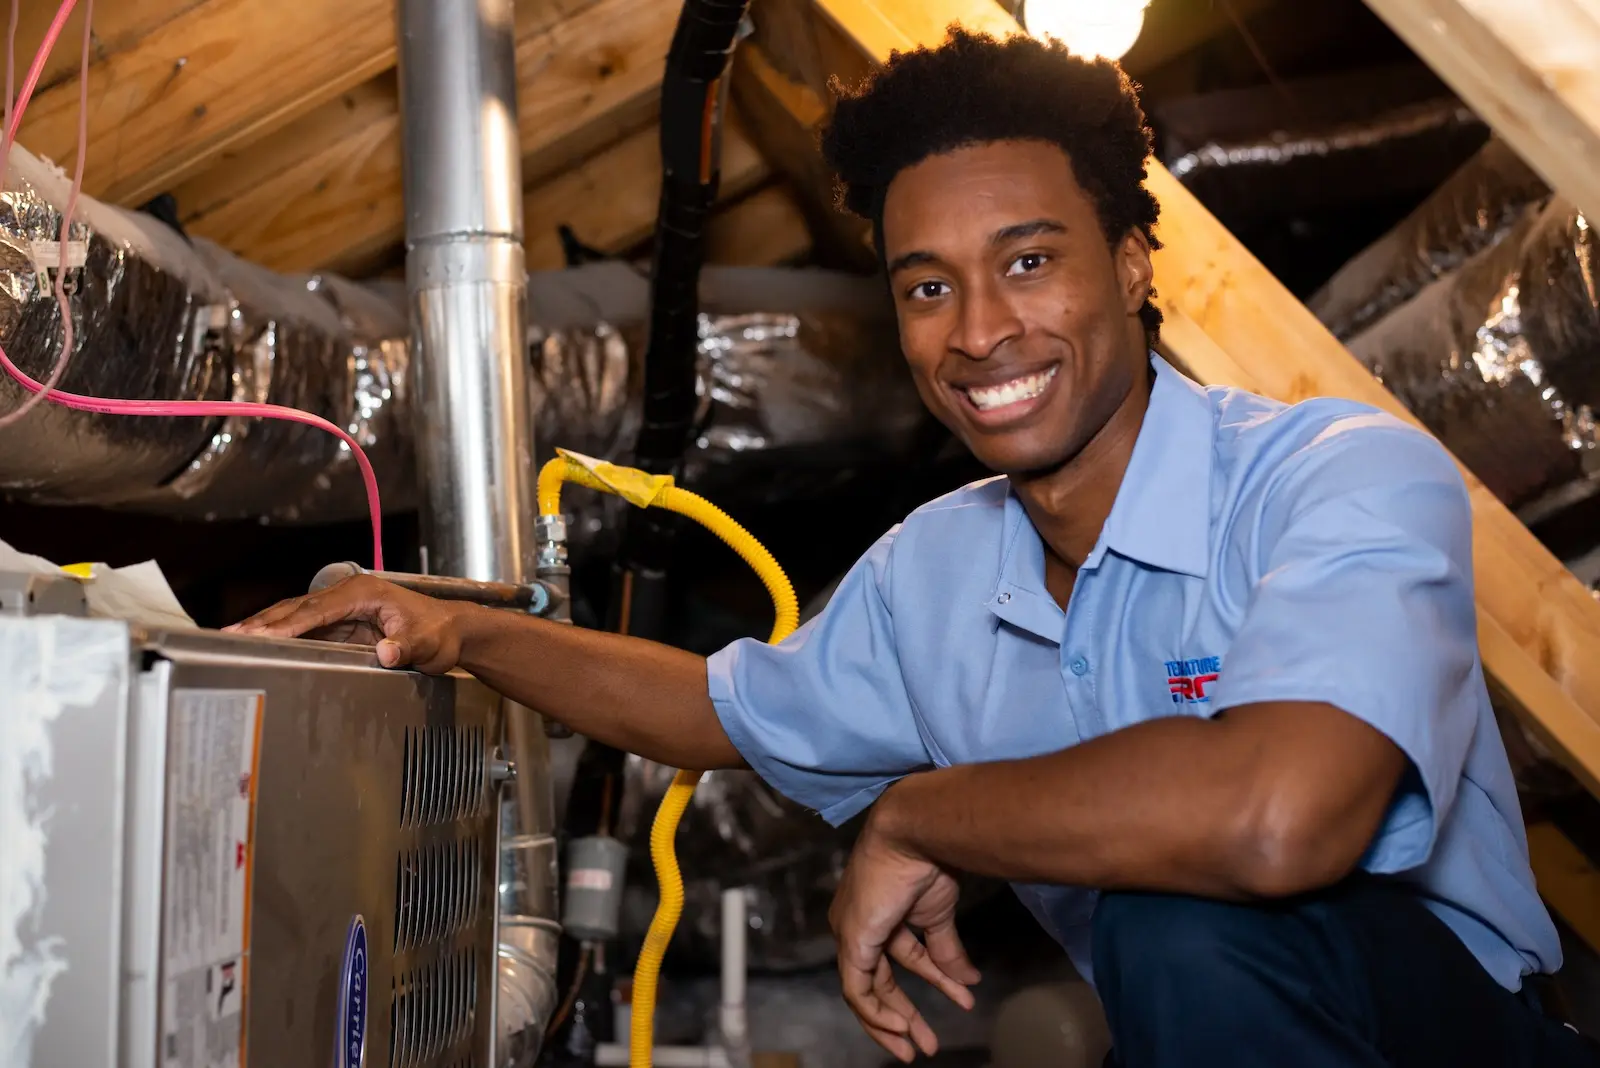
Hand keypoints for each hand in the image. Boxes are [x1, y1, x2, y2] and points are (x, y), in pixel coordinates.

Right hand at [223, 575, 470, 673]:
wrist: (452, 632)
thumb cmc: (440, 632)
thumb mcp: (427, 642)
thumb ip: (406, 647)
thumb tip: (387, 652)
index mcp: (363, 592)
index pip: (316, 609)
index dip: (287, 624)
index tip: (261, 636)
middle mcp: (348, 595)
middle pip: (296, 608)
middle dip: (263, 623)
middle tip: (229, 638)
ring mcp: (342, 608)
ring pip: (294, 615)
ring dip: (265, 627)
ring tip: (230, 640)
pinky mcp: (341, 623)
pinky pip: (304, 627)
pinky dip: (280, 634)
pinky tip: (259, 644)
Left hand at [829, 803, 980, 1061]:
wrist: (915, 836)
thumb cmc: (926, 864)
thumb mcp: (939, 915)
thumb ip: (947, 951)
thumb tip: (968, 981)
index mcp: (880, 917)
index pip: (893, 964)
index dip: (921, 988)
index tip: (952, 1006)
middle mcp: (858, 927)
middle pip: (880, 982)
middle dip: (907, 1014)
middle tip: (927, 1043)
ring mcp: (851, 935)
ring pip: (867, 992)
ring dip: (897, 1021)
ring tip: (922, 1048)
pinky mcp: (851, 942)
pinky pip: (858, 990)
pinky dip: (878, 1012)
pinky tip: (903, 1027)